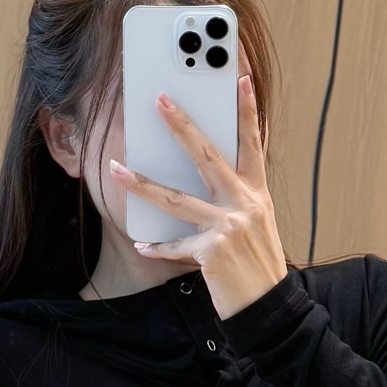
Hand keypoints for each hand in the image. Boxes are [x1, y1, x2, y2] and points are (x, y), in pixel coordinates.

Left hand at [108, 71, 286, 320]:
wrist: (269, 309)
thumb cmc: (258, 266)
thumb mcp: (257, 224)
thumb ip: (238, 199)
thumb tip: (215, 175)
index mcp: (256, 194)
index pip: (252, 143)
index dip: (248, 110)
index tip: (242, 78)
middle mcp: (244, 204)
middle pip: (208, 156)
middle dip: (182, 126)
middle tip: (160, 100)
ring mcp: (228, 227)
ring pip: (177, 199)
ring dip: (142, 184)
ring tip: (116, 168)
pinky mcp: (212, 252)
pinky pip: (176, 247)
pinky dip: (158, 248)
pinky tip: (141, 246)